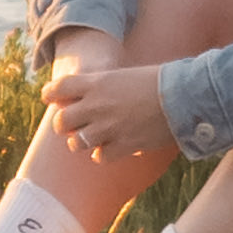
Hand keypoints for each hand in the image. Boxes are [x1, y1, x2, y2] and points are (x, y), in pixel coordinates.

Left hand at [34, 46, 176, 180]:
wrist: (183, 96)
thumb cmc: (159, 80)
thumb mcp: (125, 75)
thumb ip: (104, 85)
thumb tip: (90, 92)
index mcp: (97, 83)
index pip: (60, 88)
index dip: (51, 94)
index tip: (49, 98)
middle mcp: (97, 106)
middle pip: (62, 121)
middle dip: (65, 123)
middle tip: (73, 124)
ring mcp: (108, 128)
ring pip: (76, 143)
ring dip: (81, 141)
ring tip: (91, 138)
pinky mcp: (123, 145)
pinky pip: (99, 157)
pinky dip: (102, 155)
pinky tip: (109, 149)